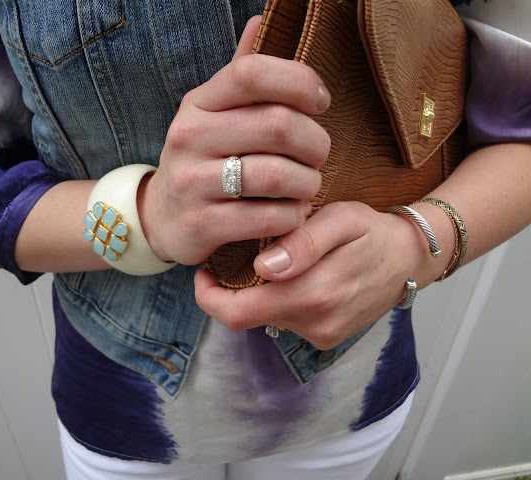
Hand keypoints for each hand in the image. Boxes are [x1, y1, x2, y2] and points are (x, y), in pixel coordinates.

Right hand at [138, 16, 331, 264]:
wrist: (161, 217)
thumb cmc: (202, 159)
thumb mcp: (214, 114)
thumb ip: (240, 73)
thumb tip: (261, 19)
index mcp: (199, 104)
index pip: (252, 73)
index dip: (299, 81)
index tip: (321, 102)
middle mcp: (189, 137)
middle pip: (277, 126)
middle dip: (316, 143)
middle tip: (319, 156)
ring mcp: (192, 182)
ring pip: (277, 175)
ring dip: (308, 183)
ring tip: (308, 186)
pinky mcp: (202, 224)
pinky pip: (268, 217)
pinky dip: (293, 216)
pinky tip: (292, 212)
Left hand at [195, 202, 434, 349]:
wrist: (409, 260)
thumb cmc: (372, 232)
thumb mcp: (342, 220)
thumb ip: (304, 243)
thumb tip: (264, 267)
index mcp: (314, 294)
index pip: (238, 312)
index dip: (210, 295)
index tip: (205, 271)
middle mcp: (315, 323)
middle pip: (246, 318)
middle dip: (228, 293)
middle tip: (223, 265)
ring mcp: (321, 334)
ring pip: (265, 318)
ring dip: (256, 293)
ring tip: (264, 261)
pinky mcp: (326, 337)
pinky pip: (285, 321)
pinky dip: (276, 300)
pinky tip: (287, 276)